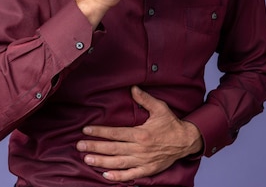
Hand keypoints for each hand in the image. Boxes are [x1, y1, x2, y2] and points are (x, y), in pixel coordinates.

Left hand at [76, 86, 202, 181]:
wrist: (186, 141)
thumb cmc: (171, 124)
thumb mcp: (160, 108)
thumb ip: (144, 99)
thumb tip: (133, 88)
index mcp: (141, 134)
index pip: (115, 133)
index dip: (100, 132)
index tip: (86, 130)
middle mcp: (140, 149)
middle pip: (113, 149)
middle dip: (95, 147)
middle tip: (79, 146)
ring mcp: (143, 161)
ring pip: (118, 163)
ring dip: (101, 162)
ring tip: (87, 159)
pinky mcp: (147, 170)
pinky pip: (130, 175)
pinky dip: (118, 177)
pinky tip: (105, 176)